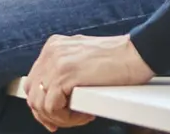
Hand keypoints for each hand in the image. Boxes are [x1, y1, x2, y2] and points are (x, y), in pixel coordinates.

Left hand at [23, 35, 153, 130]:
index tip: (54, 115)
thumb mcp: (84, 56)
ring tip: (79, 117)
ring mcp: (56, 63)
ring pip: (40, 104)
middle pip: (32, 93)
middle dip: (45, 114)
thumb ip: (68, 67)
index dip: (41, 103)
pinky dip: (67, 118)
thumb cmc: (119, 59)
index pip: (34, 80)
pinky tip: (84, 114)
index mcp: (54, 46)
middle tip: (62, 122)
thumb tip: (58, 92)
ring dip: (59, 118)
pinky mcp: (65, 76)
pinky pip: (52, 108)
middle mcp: (51, 52)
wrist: (137, 54)